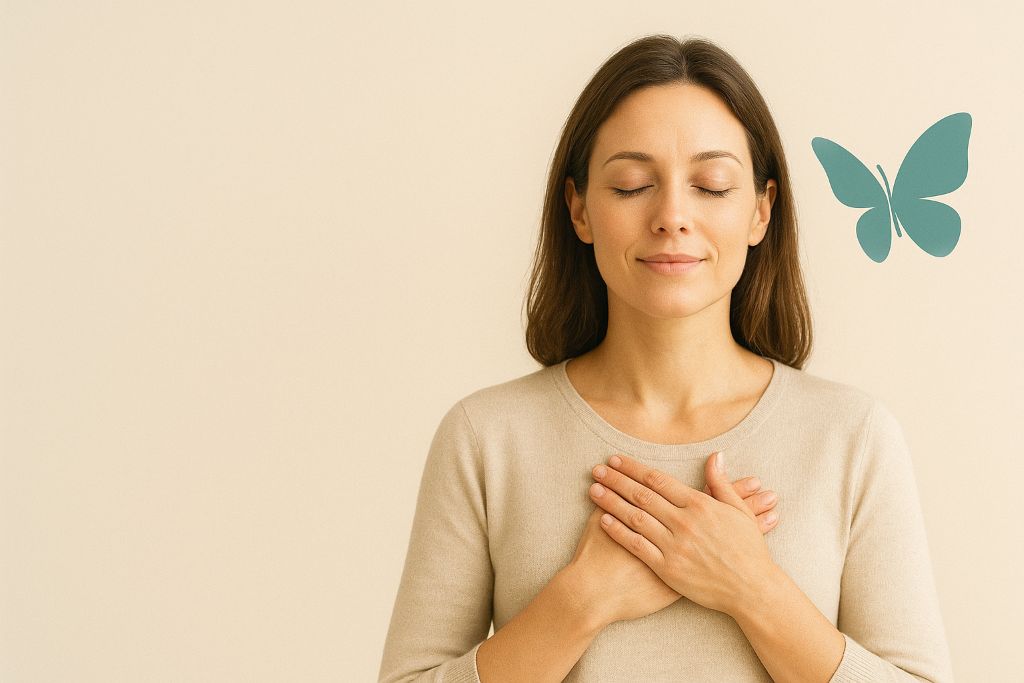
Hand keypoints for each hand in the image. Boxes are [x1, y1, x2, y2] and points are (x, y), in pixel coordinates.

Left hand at [588, 451, 775, 615]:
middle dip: (617, 479)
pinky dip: (618, 532)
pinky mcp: (668, 568)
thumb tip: (715, 456)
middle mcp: (684, 522)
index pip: (658, 480)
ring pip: (635, 517)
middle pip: (641, 495)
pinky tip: (602, 521)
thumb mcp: (739, 511)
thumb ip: (721, 483)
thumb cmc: (748, 550)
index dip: (634, 468)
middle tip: (597, 469)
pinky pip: (637, 546)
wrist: (752, 589)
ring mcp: (674, 545)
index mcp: (699, 504)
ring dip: (611, 501)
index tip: (616, 459)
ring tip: (594, 490)